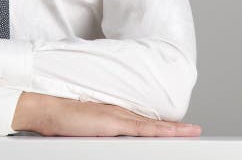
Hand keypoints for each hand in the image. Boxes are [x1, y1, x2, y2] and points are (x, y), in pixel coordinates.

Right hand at [13, 92, 201, 136]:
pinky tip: (175, 134)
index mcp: (112, 113)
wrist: (46, 108)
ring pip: (152, 125)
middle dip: (175, 127)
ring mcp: (117, 117)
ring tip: (194, 132)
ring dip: (174, 129)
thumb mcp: (84, 124)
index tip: (178, 128)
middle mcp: (118, 112)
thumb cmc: (59, 119)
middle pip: (152, 122)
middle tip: (195, 131)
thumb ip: (98, 128)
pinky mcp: (114, 123)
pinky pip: (143, 129)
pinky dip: (161, 131)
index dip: (162, 124)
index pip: (142, 120)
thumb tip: (102, 132)